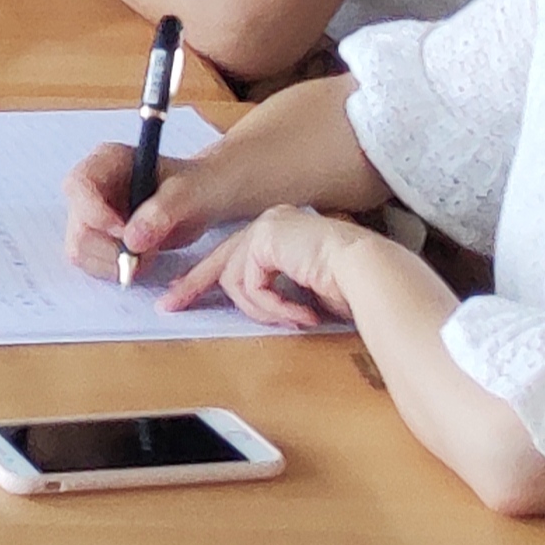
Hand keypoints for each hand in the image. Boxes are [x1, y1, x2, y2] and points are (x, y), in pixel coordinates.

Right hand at [60, 141, 226, 279]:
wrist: (206, 199)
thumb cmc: (197, 186)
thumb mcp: (188, 193)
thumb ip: (162, 211)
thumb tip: (132, 239)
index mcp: (107, 161)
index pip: (79, 185)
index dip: (96, 213)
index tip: (124, 233)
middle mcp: (91, 186)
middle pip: (78, 224)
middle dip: (110, 247)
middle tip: (146, 253)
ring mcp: (90, 214)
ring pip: (80, 249)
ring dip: (114, 262)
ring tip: (148, 254)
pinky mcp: (96, 238)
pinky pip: (91, 263)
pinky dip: (115, 269)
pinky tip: (140, 259)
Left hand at [160, 203, 366, 328]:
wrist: (373, 276)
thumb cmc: (352, 288)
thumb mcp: (302, 293)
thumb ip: (276, 292)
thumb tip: (253, 307)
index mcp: (282, 234)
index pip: (233, 256)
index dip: (203, 278)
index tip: (180, 296)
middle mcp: (271, 225)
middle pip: (221, 262)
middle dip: (194, 286)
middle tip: (171, 306)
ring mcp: (267, 227)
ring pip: (235, 280)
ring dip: (263, 310)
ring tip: (294, 319)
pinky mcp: (266, 238)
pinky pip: (249, 283)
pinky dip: (271, 305)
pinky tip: (299, 313)